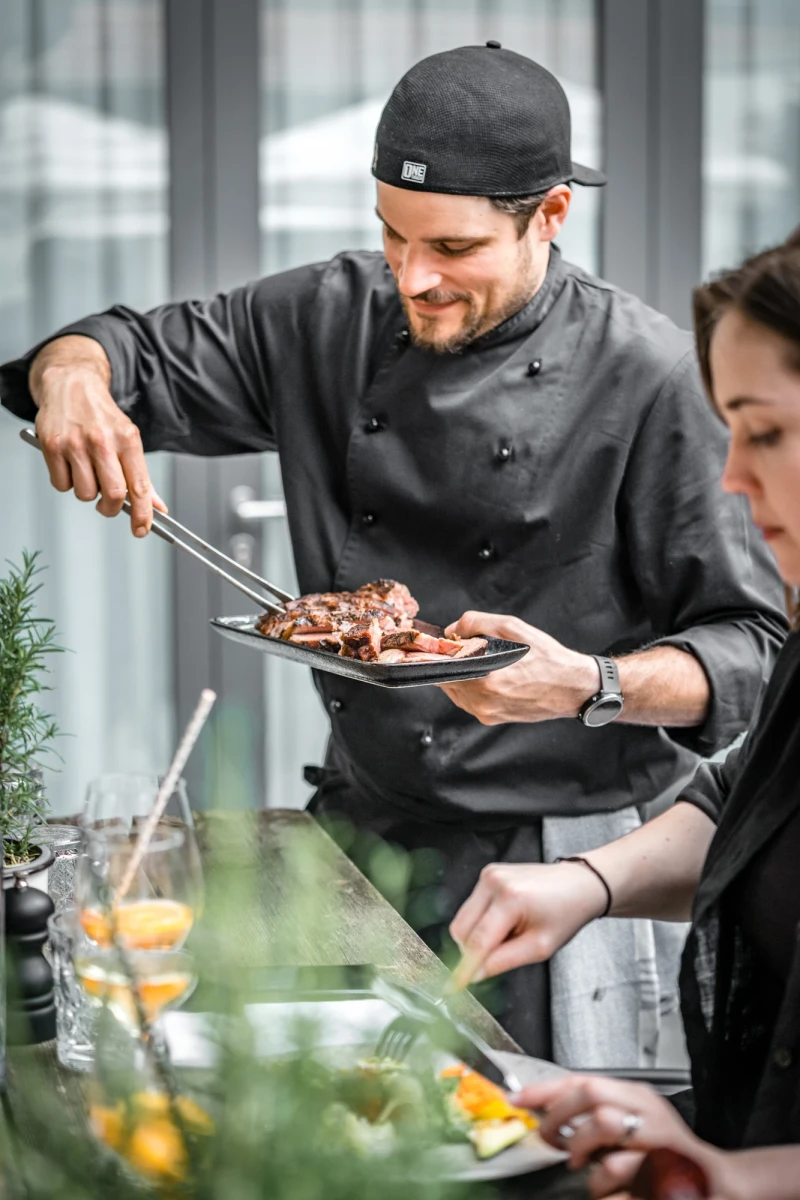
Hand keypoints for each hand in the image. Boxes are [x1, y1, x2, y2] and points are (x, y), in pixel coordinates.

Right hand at [31, 336, 166, 536]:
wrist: (71, 383)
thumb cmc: (101, 415)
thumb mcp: (128, 439)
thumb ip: (141, 476)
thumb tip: (157, 506)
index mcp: (128, 440)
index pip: (139, 486)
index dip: (143, 514)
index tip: (142, 529)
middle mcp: (103, 441)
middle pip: (113, 495)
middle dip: (111, 509)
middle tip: (108, 504)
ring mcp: (76, 444)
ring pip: (85, 494)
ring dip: (88, 493)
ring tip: (87, 472)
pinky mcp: (53, 446)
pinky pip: (61, 485)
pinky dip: (67, 483)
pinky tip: (70, 465)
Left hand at [438, 611, 597, 723]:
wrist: (572, 688)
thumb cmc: (548, 657)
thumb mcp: (513, 627)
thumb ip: (477, 623)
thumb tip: (451, 629)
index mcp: (486, 679)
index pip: (443, 667)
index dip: (439, 653)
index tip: (441, 644)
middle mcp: (483, 702)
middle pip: (446, 680)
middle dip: (450, 664)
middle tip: (463, 649)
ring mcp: (486, 713)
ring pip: (455, 692)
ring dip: (460, 676)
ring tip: (479, 662)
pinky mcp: (491, 720)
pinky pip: (468, 702)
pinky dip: (470, 687)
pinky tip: (487, 676)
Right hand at [449, 860, 608, 986]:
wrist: (579, 883)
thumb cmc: (566, 914)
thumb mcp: (540, 947)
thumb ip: (504, 961)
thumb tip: (475, 974)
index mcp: (510, 900)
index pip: (477, 941)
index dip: (465, 967)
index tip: (454, 986)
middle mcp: (494, 882)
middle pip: (461, 930)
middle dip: (473, 951)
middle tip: (501, 954)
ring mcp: (489, 874)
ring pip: (463, 919)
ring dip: (478, 935)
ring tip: (509, 933)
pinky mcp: (488, 872)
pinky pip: (472, 907)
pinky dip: (483, 920)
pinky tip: (506, 919)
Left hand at [514, 1075, 716, 1198]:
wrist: (714, 1184)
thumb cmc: (668, 1157)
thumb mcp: (634, 1126)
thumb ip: (598, 1119)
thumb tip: (549, 1117)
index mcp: (636, 1096)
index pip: (582, 1080)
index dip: (546, 1089)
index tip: (518, 1099)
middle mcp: (647, 1110)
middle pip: (589, 1093)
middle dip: (559, 1115)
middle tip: (550, 1139)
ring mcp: (656, 1136)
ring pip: (603, 1122)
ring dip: (583, 1147)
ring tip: (583, 1164)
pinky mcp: (661, 1165)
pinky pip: (619, 1169)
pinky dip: (604, 1183)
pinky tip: (609, 1188)